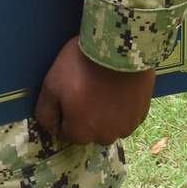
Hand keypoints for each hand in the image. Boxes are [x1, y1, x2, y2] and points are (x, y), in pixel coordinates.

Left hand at [34, 36, 155, 145]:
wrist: (119, 49)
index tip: (67, 90)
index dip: (61, 110)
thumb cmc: (81, 66)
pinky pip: (125, 116)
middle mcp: (104, 137)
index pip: (63, 131)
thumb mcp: (51, 86)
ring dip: (103, 112)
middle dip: (83, 113)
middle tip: (85, 87)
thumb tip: (50, 127)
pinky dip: (120, 106)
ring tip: (102, 86)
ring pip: (107, 124)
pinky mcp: (141, 115)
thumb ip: (45, 113)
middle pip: (87, 129)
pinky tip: (117, 87)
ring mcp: (125, 128)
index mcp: (81, 133)